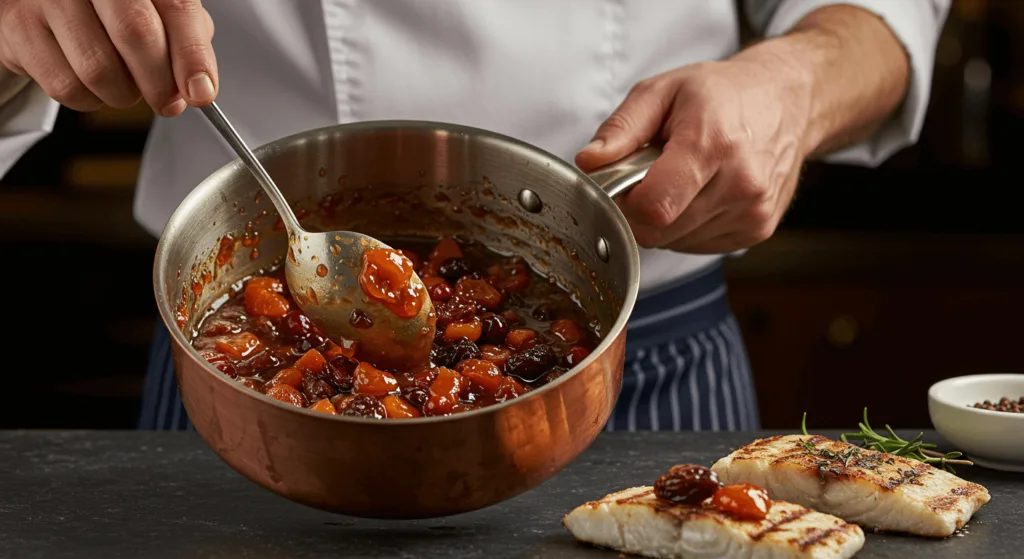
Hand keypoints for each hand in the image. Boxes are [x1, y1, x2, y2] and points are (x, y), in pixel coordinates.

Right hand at [0, 0, 216, 115]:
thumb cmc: (115, 7)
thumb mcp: (160, 10)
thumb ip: (187, 40)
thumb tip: (199, 86)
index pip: (175, 7)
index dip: (192, 56)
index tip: (200, 92)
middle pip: (135, 34)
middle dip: (160, 83)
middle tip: (166, 101)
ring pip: (98, 70)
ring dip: (123, 95)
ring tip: (124, 84)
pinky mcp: (18, 25)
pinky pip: (65, 86)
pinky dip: (89, 99)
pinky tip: (92, 82)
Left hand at [575, 57, 811, 253]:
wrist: (788, 100)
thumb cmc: (723, 93)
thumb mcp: (663, 91)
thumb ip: (621, 128)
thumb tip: (590, 163)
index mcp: (712, 145)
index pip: (653, 208)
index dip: (625, 202)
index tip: (625, 181)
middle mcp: (740, 184)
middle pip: (659, 231)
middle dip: (641, 209)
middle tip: (652, 174)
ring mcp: (753, 212)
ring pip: (676, 242)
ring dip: (665, 218)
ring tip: (683, 179)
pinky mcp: (757, 230)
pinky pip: (698, 245)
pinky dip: (688, 225)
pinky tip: (700, 193)